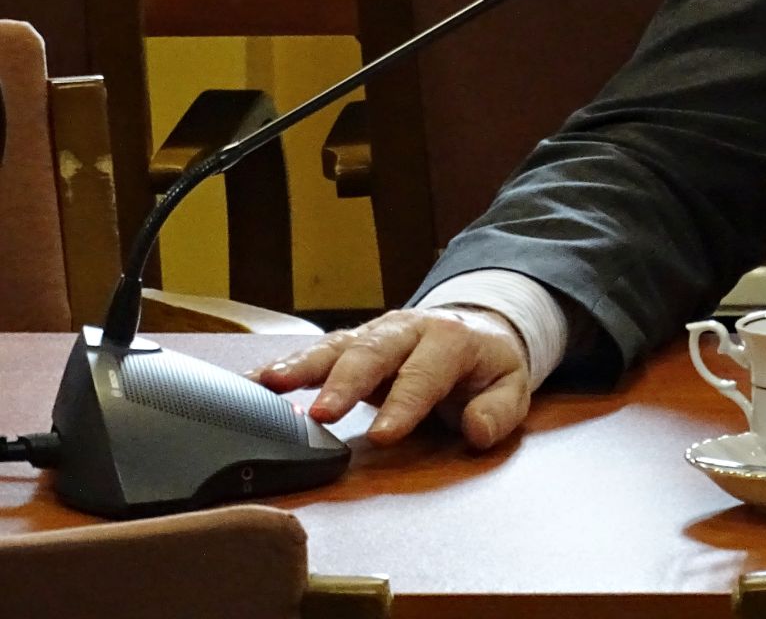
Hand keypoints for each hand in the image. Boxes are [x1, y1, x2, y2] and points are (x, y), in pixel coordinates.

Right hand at [248, 306, 532, 448]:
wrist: (474, 329)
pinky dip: (284, 366)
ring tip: (268, 386)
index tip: (383, 436)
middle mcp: (406, 330)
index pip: (426, 374)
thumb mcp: (511, 387)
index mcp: (450, 340)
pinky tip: (254, 382)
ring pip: (336, 346)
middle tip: (320, 414)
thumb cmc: (487, 366)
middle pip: (372, 353)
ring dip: (302, 366)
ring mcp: (374, 334)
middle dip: (345, 383)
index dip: (405, 404)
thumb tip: (478, 431)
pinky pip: (314, 353)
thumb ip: (499, 410)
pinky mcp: (349, 344)